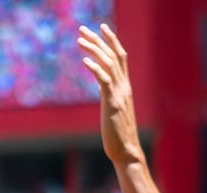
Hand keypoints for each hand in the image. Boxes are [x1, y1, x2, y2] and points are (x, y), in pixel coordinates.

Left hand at [78, 23, 142, 167]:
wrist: (126, 151)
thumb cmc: (118, 134)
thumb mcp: (113, 109)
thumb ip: (109, 94)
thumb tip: (101, 85)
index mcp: (125, 87)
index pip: (120, 57)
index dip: (111, 41)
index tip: (101, 27)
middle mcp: (124, 86)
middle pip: (113, 55)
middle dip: (98, 40)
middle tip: (83, 28)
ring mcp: (120, 94)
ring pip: (108, 64)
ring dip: (94, 50)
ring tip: (80, 40)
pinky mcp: (113, 103)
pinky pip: (105, 81)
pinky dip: (96, 69)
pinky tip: (85, 61)